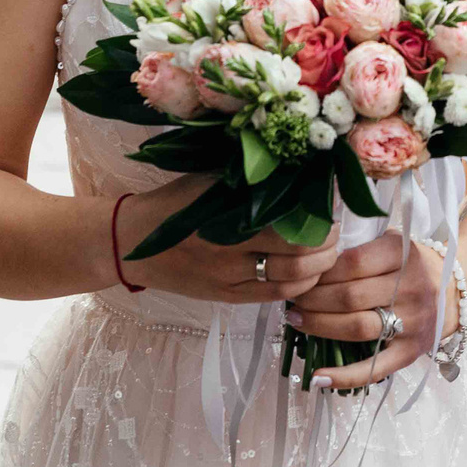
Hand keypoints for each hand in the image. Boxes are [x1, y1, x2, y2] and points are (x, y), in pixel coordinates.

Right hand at [109, 175, 339, 304]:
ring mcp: (228, 279)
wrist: (130, 240)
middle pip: (297, 258)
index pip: (289, 224)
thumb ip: (247, 179)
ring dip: (317, 270)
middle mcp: (231, 252)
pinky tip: (307, 276)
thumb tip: (294, 168)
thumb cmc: (172, 203)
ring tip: (327, 254)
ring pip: (288, 282)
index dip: (319, 219)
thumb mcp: (207, 181)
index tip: (331, 206)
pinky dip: (296, 288)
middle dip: (325, 247)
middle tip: (336, 231)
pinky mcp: (225, 297)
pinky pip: (270, 297)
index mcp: (227, 218)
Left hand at [285, 230, 439, 390]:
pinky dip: (345, 375)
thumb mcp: (396, 242)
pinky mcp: (412, 351)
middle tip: (294, 299)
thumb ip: (363, 248)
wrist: (459, 289)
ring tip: (297, 321)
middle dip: (314, 299)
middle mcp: (411, 288)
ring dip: (320, 326)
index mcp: (404, 255)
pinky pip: (376, 368)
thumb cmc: (416, 264)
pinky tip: (318, 376)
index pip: (353, 263)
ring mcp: (413, 322)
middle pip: (350, 296)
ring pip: (357, 328)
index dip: (323, 271)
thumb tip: (315, 261)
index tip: (304, 275)